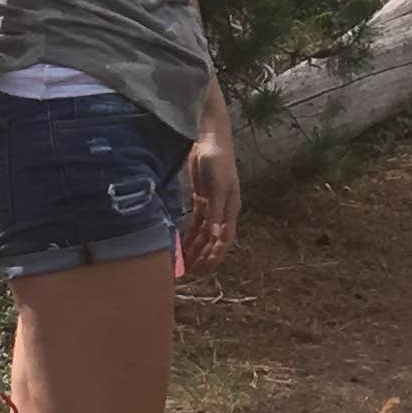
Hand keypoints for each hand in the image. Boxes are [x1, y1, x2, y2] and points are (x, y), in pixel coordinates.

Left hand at [182, 127, 239, 274]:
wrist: (210, 139)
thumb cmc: (217, 161)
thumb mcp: (217, 187)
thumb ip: (216, 212)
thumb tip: (217, 235)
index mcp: (230, 209)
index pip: (223, 239)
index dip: (215, 255)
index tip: (205, 270)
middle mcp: (222, 211)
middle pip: (213, 239)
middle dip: (203, 256)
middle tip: (192, 273)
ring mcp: (211, 205)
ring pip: (203, 233)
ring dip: (196, 248)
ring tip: (185, 264)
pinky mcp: (200, 199)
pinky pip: (196, 223)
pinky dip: (189, 234)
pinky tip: (181, 245)